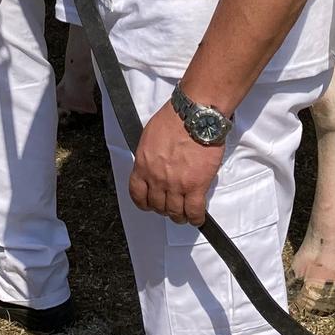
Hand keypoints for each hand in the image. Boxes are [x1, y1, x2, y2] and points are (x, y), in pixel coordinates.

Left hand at [129, 101, 223, 226]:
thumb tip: (154, 165)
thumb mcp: (150, 136)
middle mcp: (157, 178)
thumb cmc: (175, 119)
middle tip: (171, 206)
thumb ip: (150, 156)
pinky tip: (197, 217)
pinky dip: (195, 218)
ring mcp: (177, 184)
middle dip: (164, 208)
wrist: (195, 116)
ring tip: (184, 214)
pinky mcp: (196, 186)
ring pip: (175, 212)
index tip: (149, 203)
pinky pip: (193, 211)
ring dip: (179, 216)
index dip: (144, 203)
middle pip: (157, 206)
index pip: (137, 194)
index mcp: (144, 165)